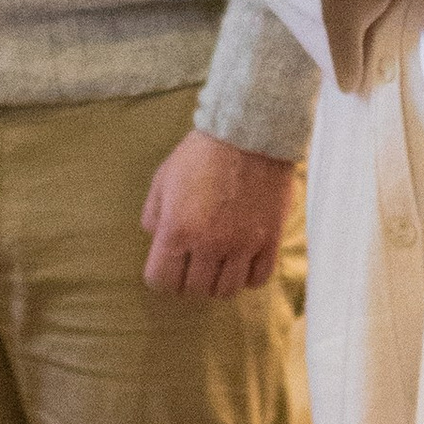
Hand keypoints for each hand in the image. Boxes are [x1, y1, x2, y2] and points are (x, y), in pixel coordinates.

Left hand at [142, 126, 295, 295]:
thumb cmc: (202, 154)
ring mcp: (242, 245)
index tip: (169, 266)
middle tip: (194, 262)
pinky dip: (247, 276)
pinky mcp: (270, 240)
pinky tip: (243, 260)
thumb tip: (156, 240)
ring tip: (219, 263)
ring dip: (218, 280)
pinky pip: (258, 279)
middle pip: (195, 289)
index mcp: (177, 230)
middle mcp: (209, 244)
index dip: (162, 277)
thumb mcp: (163, 179)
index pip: (161, 282)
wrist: (249, 134)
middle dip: (190, 279)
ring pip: (226, 290)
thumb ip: (153, 216)